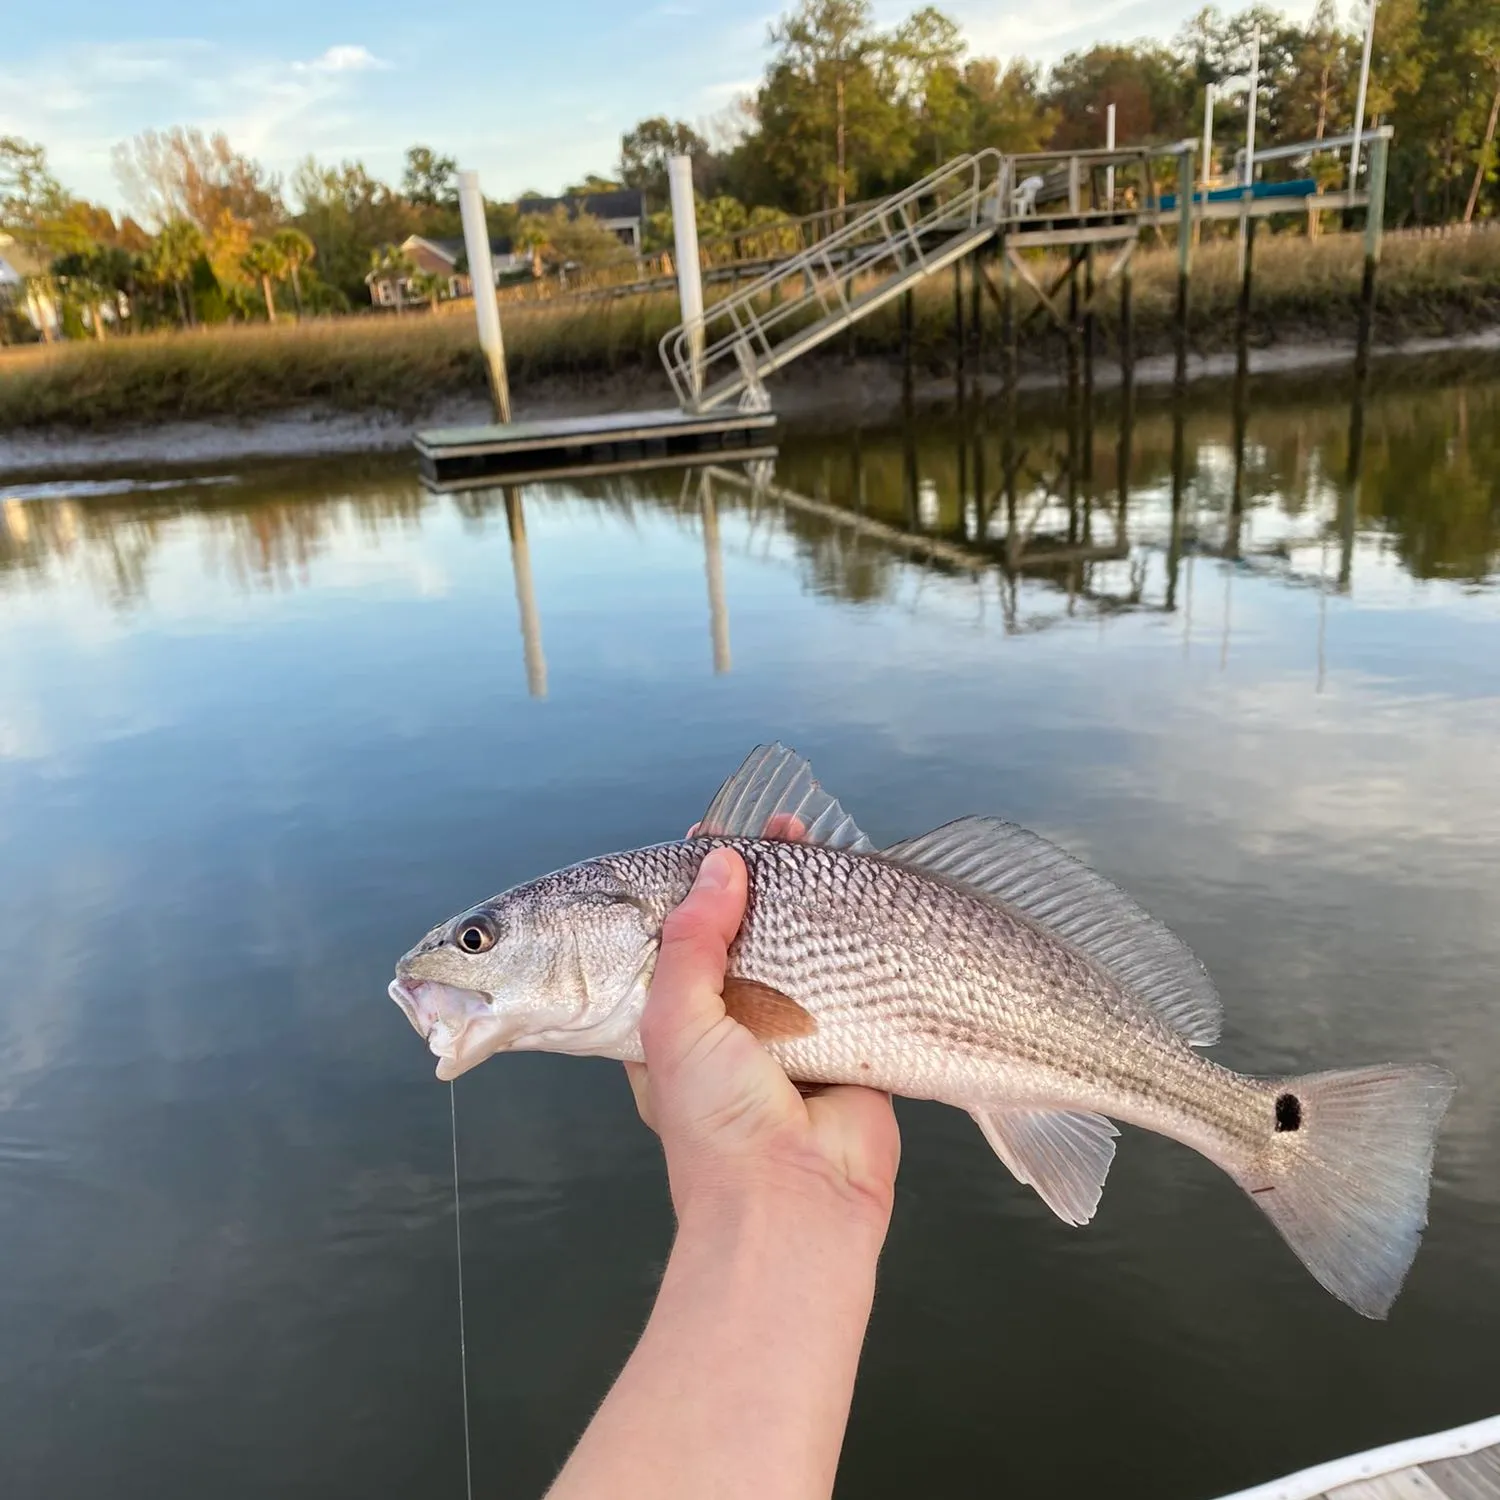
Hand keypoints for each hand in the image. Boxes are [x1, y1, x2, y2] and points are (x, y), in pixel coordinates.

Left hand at [624, 836, 899, 1232]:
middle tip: (785, 828)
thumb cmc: (717, 1122)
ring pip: (803, 951)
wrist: (797, 1208)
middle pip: (747, 933)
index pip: (678, 935)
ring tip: (825, 840)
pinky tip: (871, 893)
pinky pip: (859, 984)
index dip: (695, 885)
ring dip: (815, 899)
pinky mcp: (853, 1046)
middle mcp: (732, 1026)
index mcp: (674, 1022)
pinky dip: (864, 942)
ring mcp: (795, 1036)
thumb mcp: (676, 1022)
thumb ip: (692, 941)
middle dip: (764, 879)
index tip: (715, 836)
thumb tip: (720, 864)